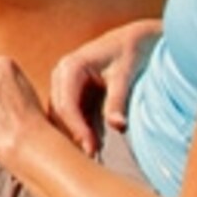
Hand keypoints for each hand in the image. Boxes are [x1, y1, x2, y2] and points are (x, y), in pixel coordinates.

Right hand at [47, 20, 162, 152]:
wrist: (138, 39)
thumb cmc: (131, 52)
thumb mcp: (125, 75)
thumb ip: (118, 100)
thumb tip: (118, 126)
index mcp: (70, 67)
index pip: (65, 104)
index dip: (76, 128)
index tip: (91, 148)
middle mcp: (61, 74)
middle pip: (59, 112)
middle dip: (73, 134)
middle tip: (92, 157)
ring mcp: (65, 82)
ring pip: (61, 114)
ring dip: (75, 133)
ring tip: (92, 154)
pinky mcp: (74, 90)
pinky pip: (71, 113)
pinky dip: (79, 128)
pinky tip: (92, 143)